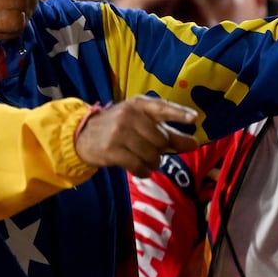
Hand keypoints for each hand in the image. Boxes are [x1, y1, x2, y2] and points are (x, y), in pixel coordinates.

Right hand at [74, 95, 198, 176]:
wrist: (82, 136)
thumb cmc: (118, 129)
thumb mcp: (141, 124)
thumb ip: (169, 133)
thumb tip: (194, 144)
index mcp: (138, 104)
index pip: (162, 107)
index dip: (178, 113)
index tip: (193, 118)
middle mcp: (128, 115)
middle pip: (161, 139)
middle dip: (162, 151)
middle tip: (153, 152)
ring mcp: (119, 132)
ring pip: (152, 155)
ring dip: (154, 163)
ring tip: (145, 161)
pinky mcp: (111, 150)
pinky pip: (139, 166)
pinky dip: (144, 171)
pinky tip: (141, 170)